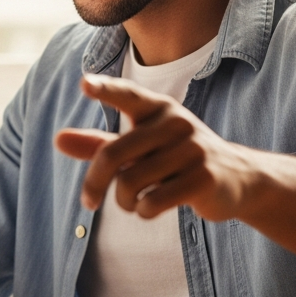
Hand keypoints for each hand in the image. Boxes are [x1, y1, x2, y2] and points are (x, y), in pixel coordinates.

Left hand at [55, 74, 256, 220]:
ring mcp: (192, 149)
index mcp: (157, 108)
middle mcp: (175, 122)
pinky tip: (152, 207)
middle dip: (95, 184)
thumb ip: (98, 144)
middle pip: (114, 155)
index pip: (128, 95)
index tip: (84, 85)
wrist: (237, 179)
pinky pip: (153, 201)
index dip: (105, 90)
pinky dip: (144, 211)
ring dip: (124, 202)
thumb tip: (58, 139)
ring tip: (133, 203)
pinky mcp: (203, 178)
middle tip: (88, 203)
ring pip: (131, 183)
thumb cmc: (176, 159)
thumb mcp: (139, 147)